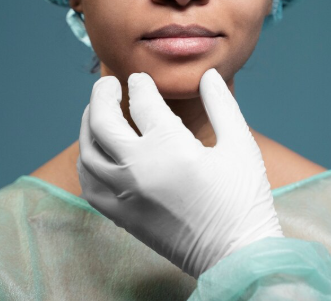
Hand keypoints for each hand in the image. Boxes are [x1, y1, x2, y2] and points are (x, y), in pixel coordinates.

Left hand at [77, 68, 283, 278]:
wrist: (236, 255)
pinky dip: (87, 163)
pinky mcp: (123, 217)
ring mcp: (125, 195)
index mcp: (169, 147)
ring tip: (96, 112)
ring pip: (88, 152)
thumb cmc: (243, 200)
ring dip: (88, 126)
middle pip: (102, 121)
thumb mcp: (240, 145)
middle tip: (108, 84)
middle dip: (101, 95)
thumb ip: (221, 105)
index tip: (141, 79)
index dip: (140, 85)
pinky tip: (96, 153)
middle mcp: (138, 169)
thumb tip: (207, 75)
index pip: (142, 102)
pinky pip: (90, 185)